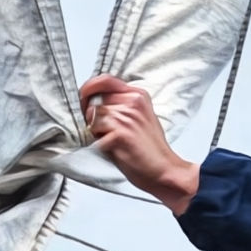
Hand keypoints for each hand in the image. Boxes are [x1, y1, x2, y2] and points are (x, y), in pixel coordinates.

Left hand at [79, 74, 200, 213]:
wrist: (165, 171)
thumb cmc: (151, 150)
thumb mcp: (141, 118)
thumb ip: (122, 106)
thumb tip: (93, 101)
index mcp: (138, 96)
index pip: (104, 80)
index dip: (90, 89)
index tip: (85, 100)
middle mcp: (133, 102)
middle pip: (94, 100)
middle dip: (92, 116)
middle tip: (104, 131)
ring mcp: (127, 117)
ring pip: (91, 116)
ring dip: (96, 131)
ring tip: (113, 142)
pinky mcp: (120, 132)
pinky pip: (94, 132)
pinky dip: (99, 143)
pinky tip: (114, 149)